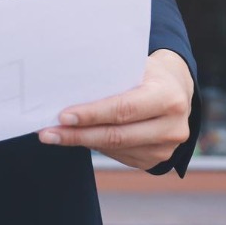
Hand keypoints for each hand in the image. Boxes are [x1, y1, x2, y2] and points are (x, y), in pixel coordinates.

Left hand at [38, 49, 194, 169]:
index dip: (91, 115)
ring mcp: (167, 147)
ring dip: (82, 142)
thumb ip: (109, 77)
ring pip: (115, 148)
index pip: (124, 109)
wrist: (176, 89)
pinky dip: (96, 146)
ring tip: (55, 135)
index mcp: (168, 97)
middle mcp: (173, 126)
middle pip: (116, 135)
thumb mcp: (135, 66)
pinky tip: (80, 138)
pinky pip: (119, 155)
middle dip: (77, 135)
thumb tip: (67, 89)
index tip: (63, 116)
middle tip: (48, 133)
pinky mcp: (157, 159)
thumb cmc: (147, 73)